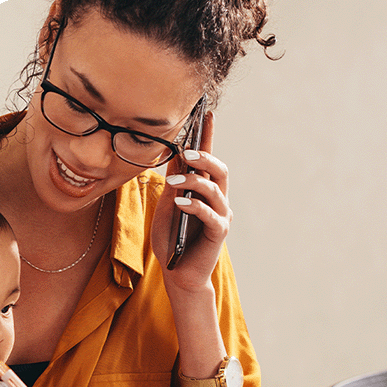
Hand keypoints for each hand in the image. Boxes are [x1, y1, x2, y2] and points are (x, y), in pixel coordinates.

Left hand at [151, 111, 232, 292]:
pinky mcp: (219, 233)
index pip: (207, 159)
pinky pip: (211, 215)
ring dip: (195, 182)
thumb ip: (173, 184)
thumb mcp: (166, 206)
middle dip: (204, 157)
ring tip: (175, 183)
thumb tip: (172, 156)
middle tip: (185, 153)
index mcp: (204, 191)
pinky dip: (195, 206)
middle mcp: (217, 200)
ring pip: (216, 189)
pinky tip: (181, 203)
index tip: (206, 113)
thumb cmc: (171, 240)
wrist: (176, 273)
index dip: (208, 137)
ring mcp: (220, 215)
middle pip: (219, 170)